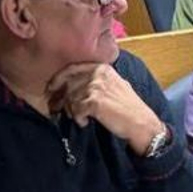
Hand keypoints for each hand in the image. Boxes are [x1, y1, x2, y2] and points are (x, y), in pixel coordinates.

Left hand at [46, 63, 163, 154]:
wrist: (141, 123)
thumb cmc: (128, 107)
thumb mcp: (115, 85)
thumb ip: (96, 81)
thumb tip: (72, 86)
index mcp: (102, 68)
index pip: (72, 68)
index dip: (58, 79)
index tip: (51, 88)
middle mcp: (98, 74)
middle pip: (68, 84)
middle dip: (61, 98)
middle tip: (57, 109)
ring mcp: (96, 87)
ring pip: (70, 98)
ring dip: (71, 111)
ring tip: (80, 118)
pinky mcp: (94, 102)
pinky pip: (76, 110)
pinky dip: (78, 118)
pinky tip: (85, 122)